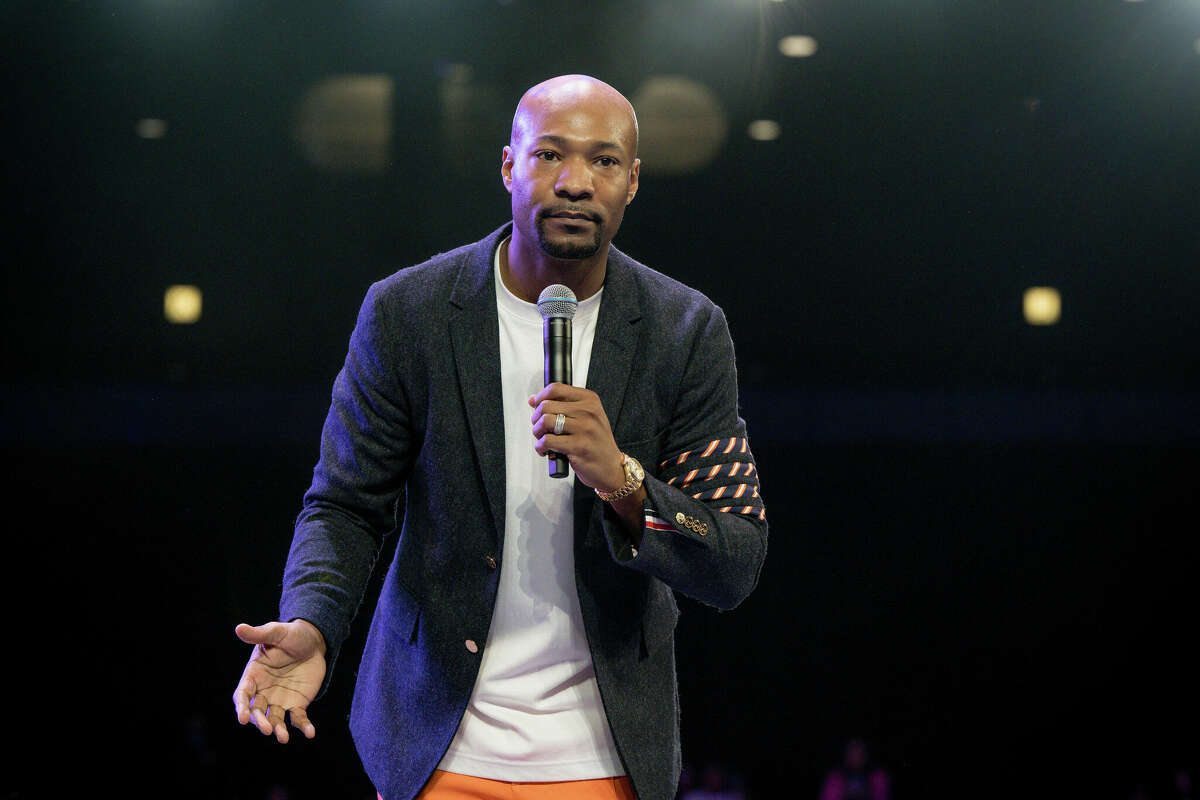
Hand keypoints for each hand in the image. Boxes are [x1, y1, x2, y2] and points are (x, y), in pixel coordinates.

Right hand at [232, 619, 326, 742]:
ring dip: (278, 729)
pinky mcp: (297, 703)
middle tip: (268, 729)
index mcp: (254, 675)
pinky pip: (298, 718)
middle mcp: (263, 691)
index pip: (242, 694)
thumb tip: (239, 628)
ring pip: (275, 719)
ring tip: (283, 738)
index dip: (241, 707)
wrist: (314, 641)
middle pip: (257, 711)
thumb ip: (259, 634)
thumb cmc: (291, 634)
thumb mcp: (276, 632)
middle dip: (260, 721)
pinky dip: (303, 726)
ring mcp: (280, 699)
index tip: (243, 719)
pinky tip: (310, 733)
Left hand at [529, 383, 625, 491]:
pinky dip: (541, 447)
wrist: (610, 467)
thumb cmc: (596, 442)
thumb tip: (533, 400)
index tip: (537, 406)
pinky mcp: (578, 446)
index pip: (556, 388)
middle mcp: (588, 412)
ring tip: (543, 439)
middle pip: (546, 405)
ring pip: (545, 421)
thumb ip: (562, 406)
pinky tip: (546, 450)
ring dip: (537, 432)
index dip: (540, 398)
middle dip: (536, 418)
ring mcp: (584, 429)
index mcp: (590, 400)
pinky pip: (547, 441)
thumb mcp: (586, 418)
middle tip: (540, 428)